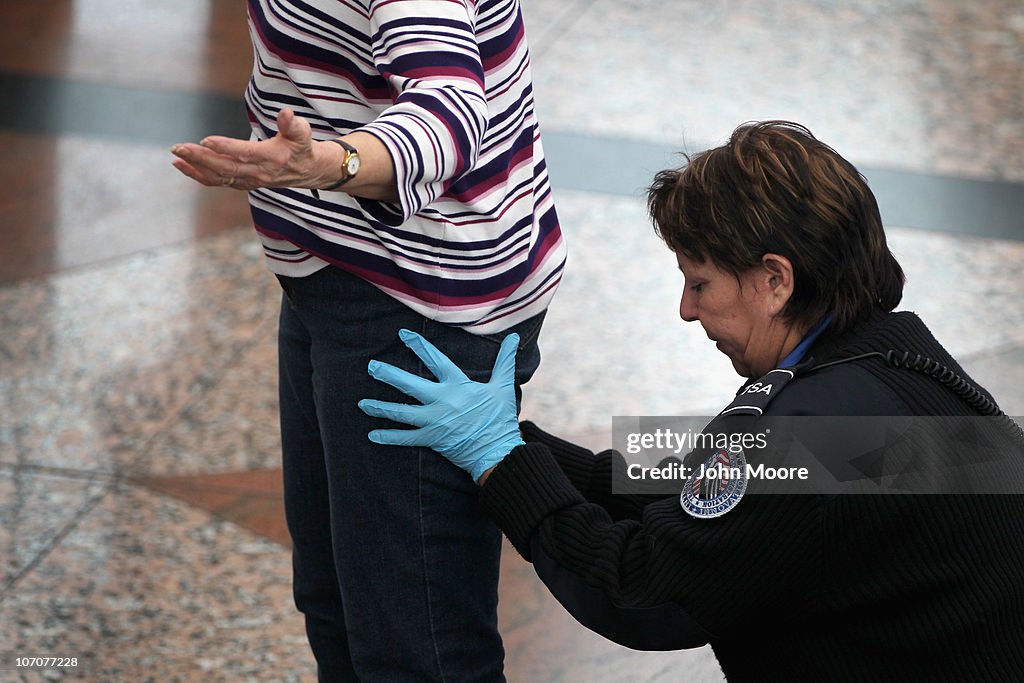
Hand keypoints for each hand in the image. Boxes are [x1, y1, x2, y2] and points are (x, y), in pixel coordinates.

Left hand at [170, 108, 327, 190]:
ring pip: (219, 177)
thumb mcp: (302, 132)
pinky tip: (182, 165)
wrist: (309, 171)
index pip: (244, 154)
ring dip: (196, 167)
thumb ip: (292, 124)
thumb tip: (286, 113)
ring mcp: (250, 181)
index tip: (205, 140)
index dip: (225, 147)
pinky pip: (218, 181)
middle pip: (226, 168)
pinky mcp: (243, 183)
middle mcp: (259, 173)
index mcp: (272, 159)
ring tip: (176, 156)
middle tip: (179, 147)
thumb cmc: (302, 147)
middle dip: (201, 158)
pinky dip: (199, 175)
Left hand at [358, 329, 523, 482]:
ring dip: (380, 407)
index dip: (419, 346)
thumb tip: (515, 338)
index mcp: (458, 386)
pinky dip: (389, 437)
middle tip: (371, 367)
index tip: (402, 335)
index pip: (435, 361)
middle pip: (410, 385)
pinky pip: (406, 438)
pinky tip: (372, 433)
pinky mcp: (432, 439)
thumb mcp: (503, 386)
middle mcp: (442, 402)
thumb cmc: (500, 418)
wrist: (497, 452)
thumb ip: (504, 361)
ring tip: (362, 403)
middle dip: (389, 375)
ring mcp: (435, 422)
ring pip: (402, 413)